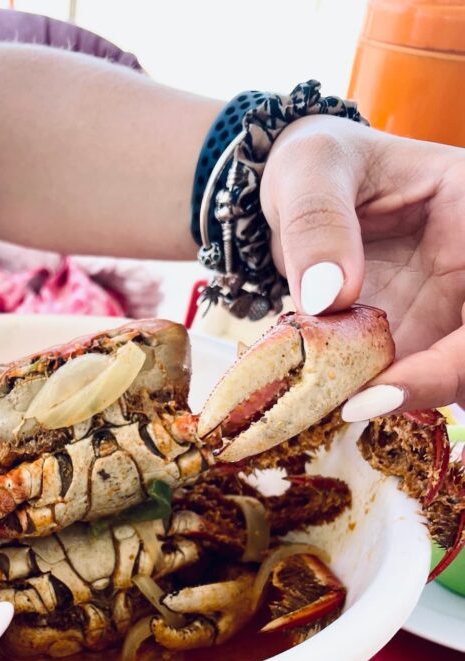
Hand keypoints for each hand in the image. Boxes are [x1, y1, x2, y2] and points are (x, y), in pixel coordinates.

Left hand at [261, 115, 464, 412]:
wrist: (298, 193)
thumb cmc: (316, 165)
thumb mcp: (310, 170)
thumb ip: (317, 222)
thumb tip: (328, 295)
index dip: (451, 359)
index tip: (381, 389)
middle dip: (435, 389)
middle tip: (354, 409)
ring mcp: (447, 312)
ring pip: (454, 377)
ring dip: (404, 402)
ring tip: (335, 407)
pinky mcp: (416, 341)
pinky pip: (411, 384)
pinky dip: (379, 400)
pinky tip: (334, 404)